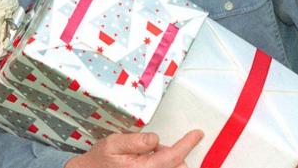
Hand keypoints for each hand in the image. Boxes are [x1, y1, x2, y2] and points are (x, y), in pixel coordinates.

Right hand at [65, 130, 202, 167]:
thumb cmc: (100, 161)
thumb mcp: (113, 143)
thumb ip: (135, 140)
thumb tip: (154, 138)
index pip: (173, 156)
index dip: (187, 144)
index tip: (197, 134)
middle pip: (177, 165)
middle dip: (174, 153)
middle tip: (152, 147)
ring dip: (167, 160)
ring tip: (145, 155)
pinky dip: (162, 164)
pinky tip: (146, 161)